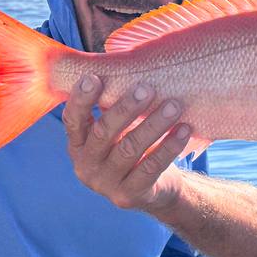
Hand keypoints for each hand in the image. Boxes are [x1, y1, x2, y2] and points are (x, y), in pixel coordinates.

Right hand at [62, 75, 190, 214]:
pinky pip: (151, 168)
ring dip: (153, 125)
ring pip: (129, 150)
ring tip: (175, 105)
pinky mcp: (129, 196)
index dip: (81, 100)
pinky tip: (184, 130)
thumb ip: (109, 105)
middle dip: (125, 108)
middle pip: (103, 134)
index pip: (72, 121)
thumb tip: (117, 60)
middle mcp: (85, 166)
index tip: (94, 77)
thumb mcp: (115, 130)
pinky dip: (169, 147)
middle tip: (147, 87)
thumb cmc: (132, 147)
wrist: (153, 191)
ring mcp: (106, 185)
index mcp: (77, 146)